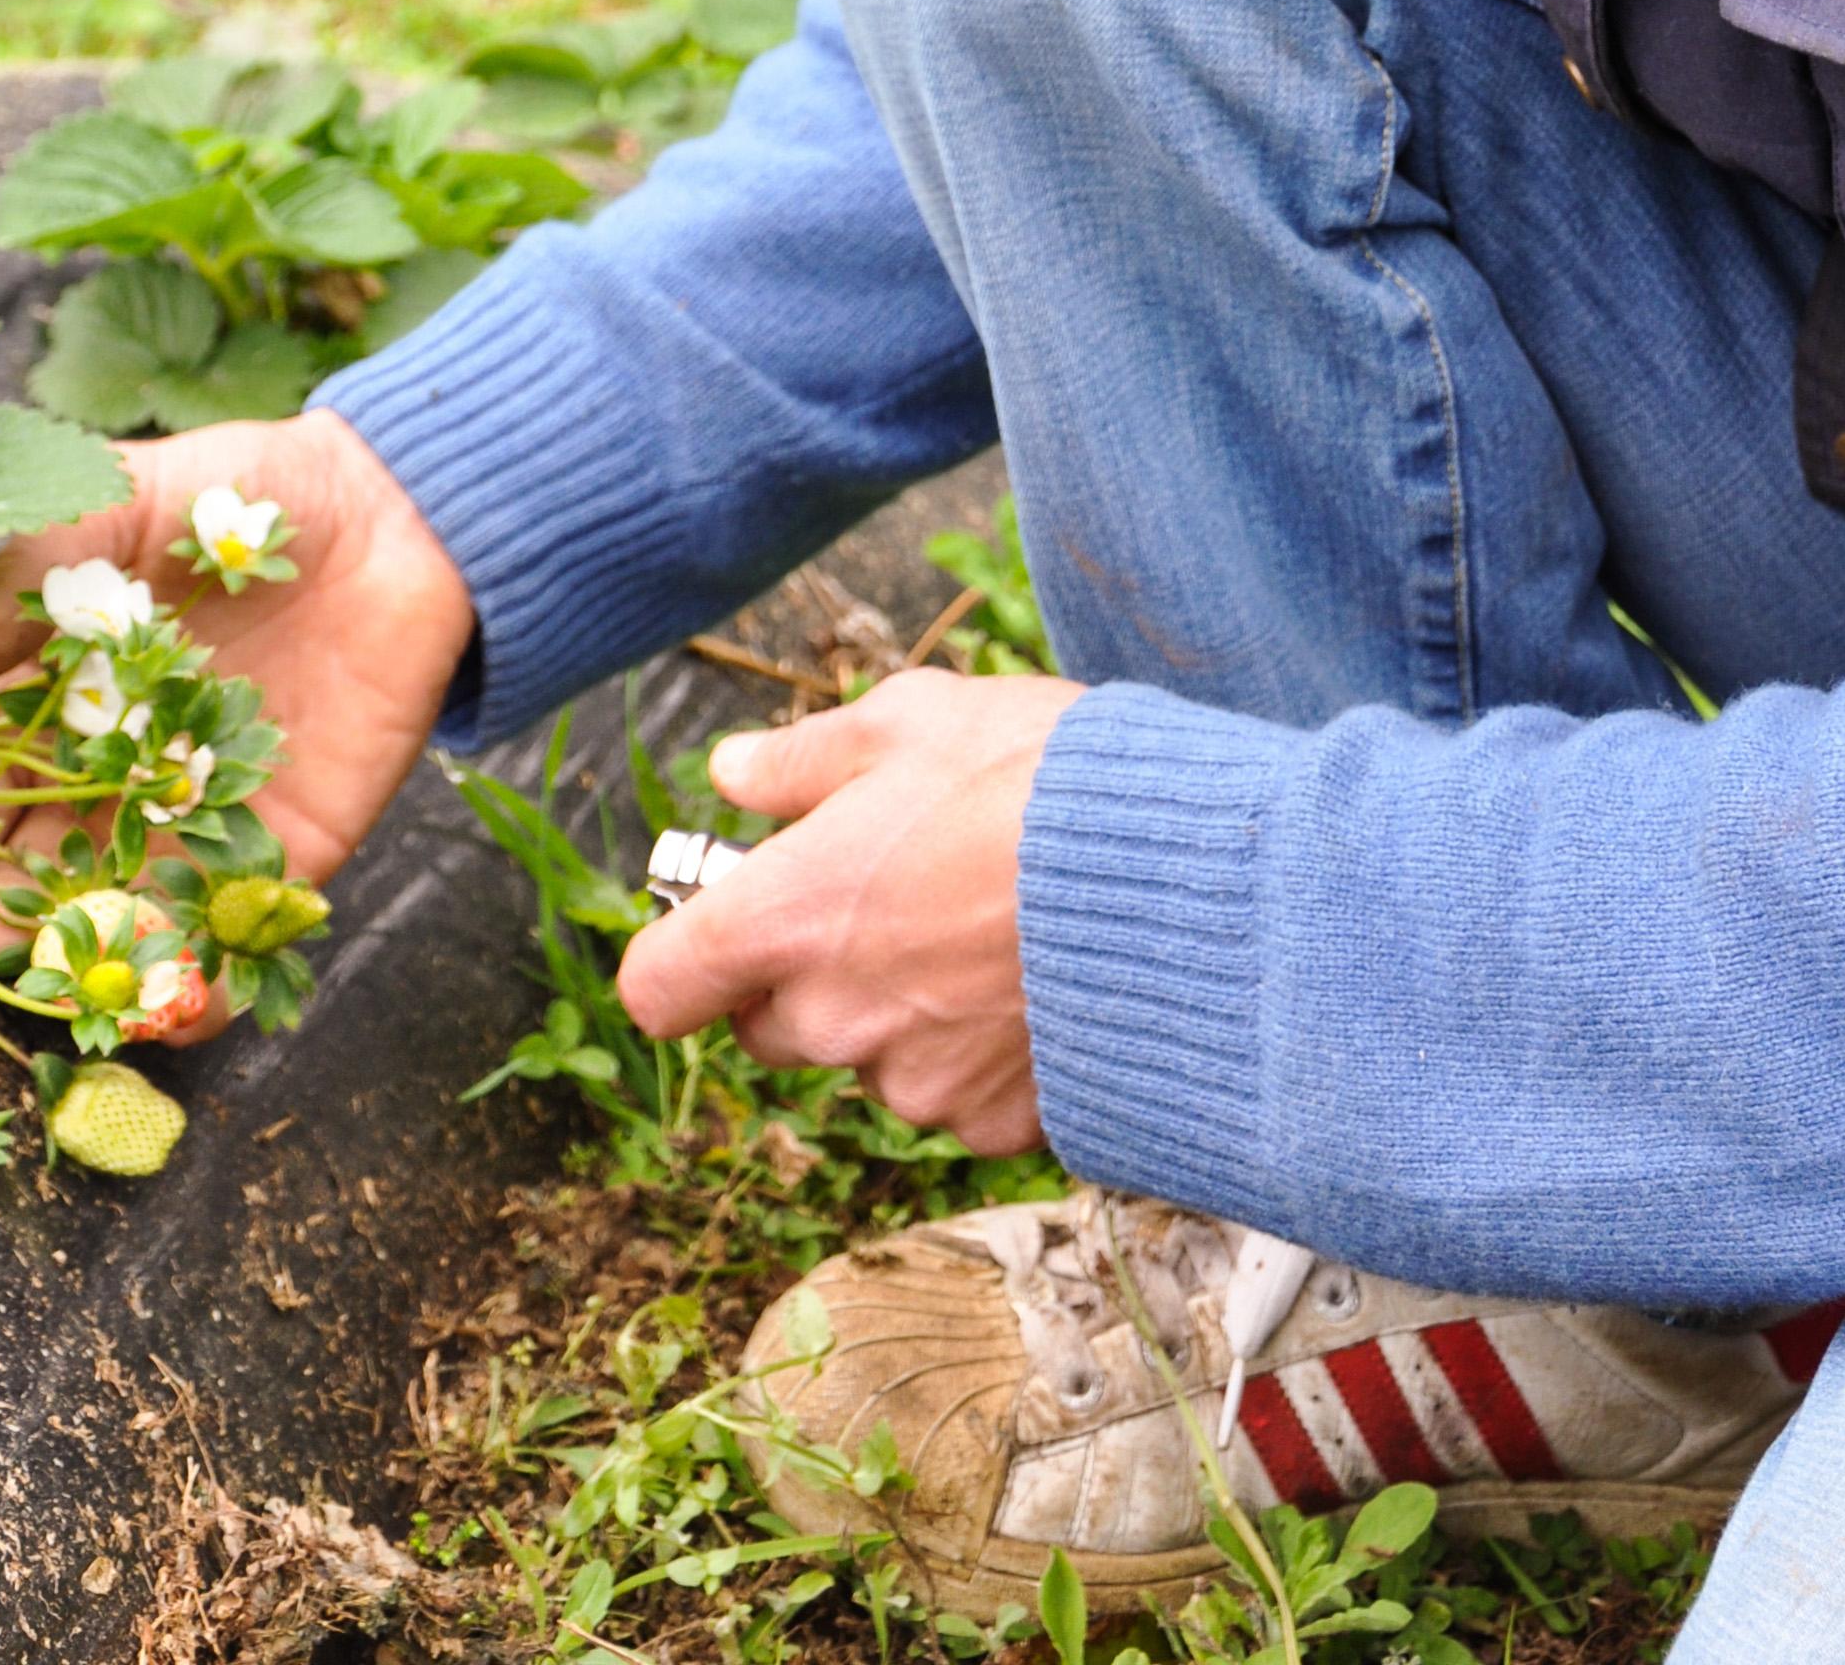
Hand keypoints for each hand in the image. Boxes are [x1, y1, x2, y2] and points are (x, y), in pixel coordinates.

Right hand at [0, 408, 475, 1040]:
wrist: (391, 506)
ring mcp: (208, 813)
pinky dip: (206, 980)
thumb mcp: (125, 499)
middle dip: (1, 912)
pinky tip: (173, 1011)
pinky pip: (239, 926)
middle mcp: (127, 769)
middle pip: (44, 861)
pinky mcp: (291, 841)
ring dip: (87, 955)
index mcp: (70, 696)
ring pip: (128, 906)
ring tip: (49, 982)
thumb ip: (36, 567)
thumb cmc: (242, 491)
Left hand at [615, 665, 1081, 1155]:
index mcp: (788, 917)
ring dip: (902, 1012)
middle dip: (807, 972)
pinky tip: (1036, 978)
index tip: (724, 916)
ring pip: (872, 1059)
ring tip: (988, 925)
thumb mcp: (910, 721)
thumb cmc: (1038, 780)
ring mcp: (916, 1082)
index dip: (682, 953)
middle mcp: (833, 1019)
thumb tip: (733, 771)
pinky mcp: (995, 1123)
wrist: (1185, 875)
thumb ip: (803, 758)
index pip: (659, 987)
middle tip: (890, 895)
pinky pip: (961, 1096)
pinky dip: (984, 1053)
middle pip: (770, 1024)